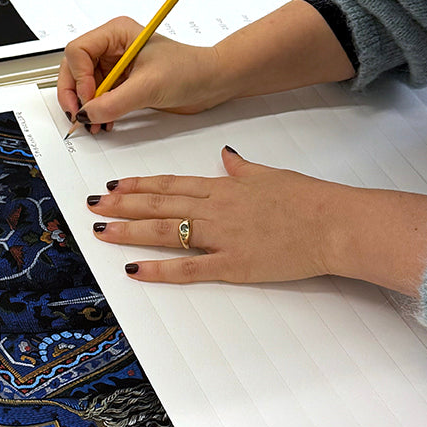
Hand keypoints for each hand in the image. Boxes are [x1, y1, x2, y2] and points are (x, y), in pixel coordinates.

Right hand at [57, 16, 228, 132]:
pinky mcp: (122, 83)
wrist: (212, 82)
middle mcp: (113, 47)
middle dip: (75, 93)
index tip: (89, 98)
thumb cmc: (191, 69)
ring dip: (86, 106)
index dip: (78, 77)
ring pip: (84, 85)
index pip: (78, 51)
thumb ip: (115, 102)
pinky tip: (104, 121)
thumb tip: (87, 113)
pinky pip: (98, 97)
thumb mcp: (149, 86)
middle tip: (80, 115)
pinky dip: (97, 111)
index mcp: (116, 33)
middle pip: (74, 68)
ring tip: (94, 123)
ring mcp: (116, 66)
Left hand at [87, 147, 426, 293]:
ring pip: (165, 231)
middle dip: (121, 204)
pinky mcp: (233, 265)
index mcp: (223, 186)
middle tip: (92, 205)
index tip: (114, 184)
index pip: (171, 184)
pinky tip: (135, 270)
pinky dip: (159, 269)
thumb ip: (242, 168)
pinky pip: (188, 268)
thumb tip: (227, 156)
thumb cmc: (308, 199)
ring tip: (101, 230)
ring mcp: (222, 237)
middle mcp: (215, 208)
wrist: (334, 223)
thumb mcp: (270, 174)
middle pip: (159, 204)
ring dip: (129, 231)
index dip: (139, 184)